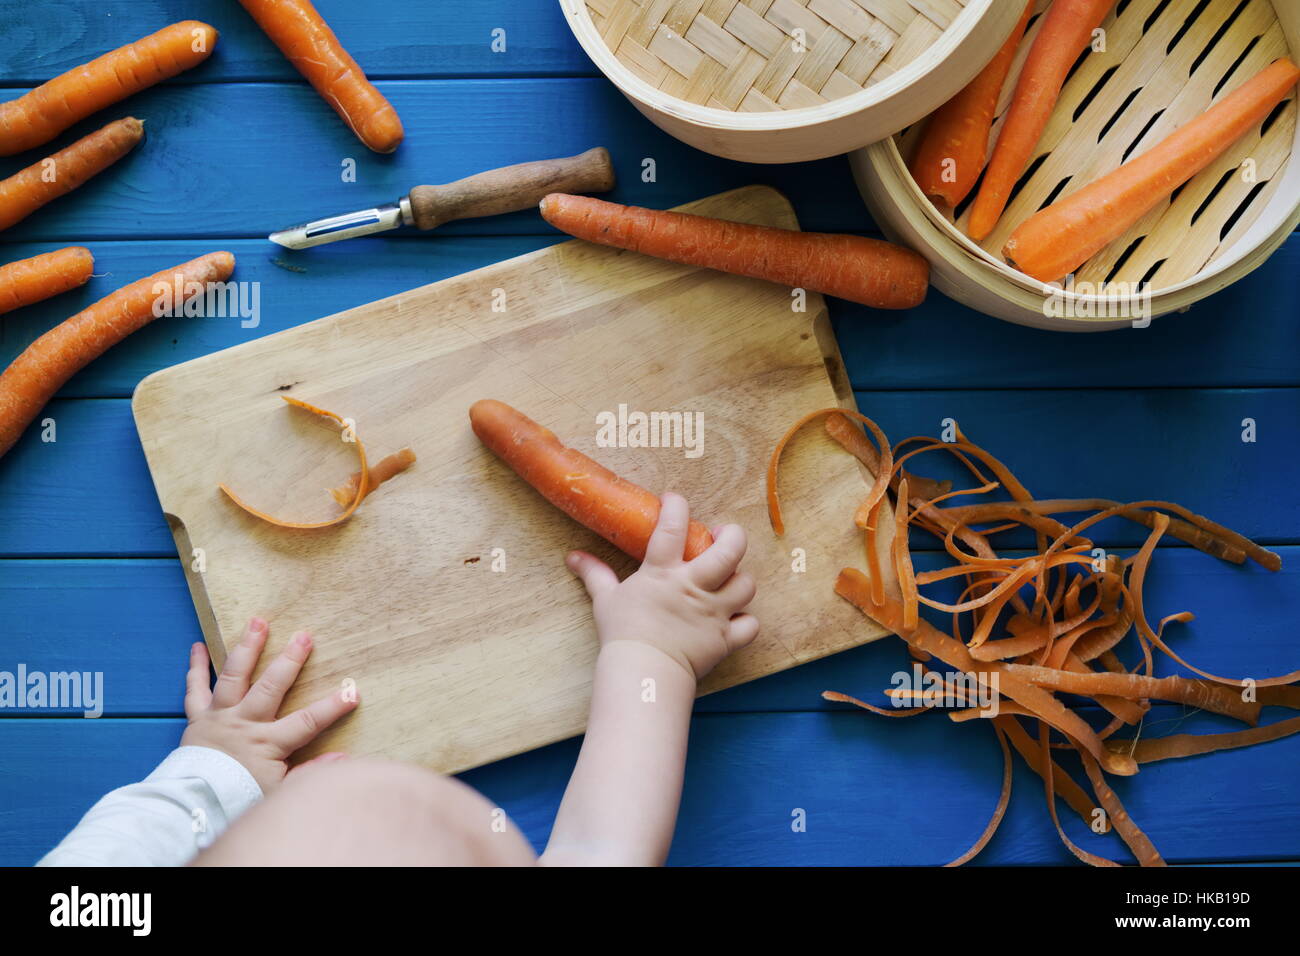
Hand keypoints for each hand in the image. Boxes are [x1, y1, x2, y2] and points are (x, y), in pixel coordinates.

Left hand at [181, 618, 357, 792]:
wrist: (193, 810)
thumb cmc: (238, 801)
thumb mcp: (279, 793)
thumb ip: (309, 774)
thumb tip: (342, 761)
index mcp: (268, 743)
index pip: (308, 722)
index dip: (333, 707)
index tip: (354, 691)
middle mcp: (244, 724)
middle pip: (270, 686)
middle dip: (290, 660)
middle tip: (304, 635)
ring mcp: (219, 718)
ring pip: (234, 677)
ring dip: (247, 648)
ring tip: (258, 622)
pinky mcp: (197, 719)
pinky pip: (195, 689)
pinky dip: (196, 667)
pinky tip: (198, 646)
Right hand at [566, 493, 758, 680]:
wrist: (642, 672)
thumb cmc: (622, 634)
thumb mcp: (605, 599)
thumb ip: (594, 574)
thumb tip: (573, 557)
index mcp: (663, 573)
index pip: (673, 527)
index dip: (676, 506)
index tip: (674, 500)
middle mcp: (694, 587)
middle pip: (731, 550)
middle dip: (733, 536)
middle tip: (723, 536)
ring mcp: (714, 613)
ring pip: (746, 585)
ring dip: (740, 579)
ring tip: (729, 578)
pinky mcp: (724, 639)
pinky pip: (749, 625)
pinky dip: (745, 621)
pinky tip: (735, 618)